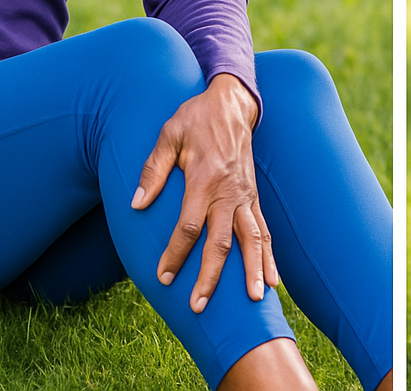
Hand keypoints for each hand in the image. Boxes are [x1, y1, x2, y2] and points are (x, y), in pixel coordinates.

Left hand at [131, 73, 278, 311]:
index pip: (190, 226)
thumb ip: (153, 170)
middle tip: (199, 305)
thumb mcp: (168, 135)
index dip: (176, 253)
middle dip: (211, 276)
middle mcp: (228, 192)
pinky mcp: (254, 198)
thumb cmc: (196, 119)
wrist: (233, 104)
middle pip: (221, 242)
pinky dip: (270, 256)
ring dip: (253, 270)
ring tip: (256, 299)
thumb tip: (136, 204)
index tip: (164, 276)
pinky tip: (274, 280)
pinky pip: (264, 230)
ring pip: (252, 240)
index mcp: (204, 179)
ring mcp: (245, 196)